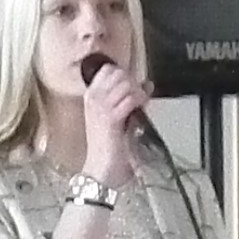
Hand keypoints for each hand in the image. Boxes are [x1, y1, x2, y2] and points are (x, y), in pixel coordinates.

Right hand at [80, 61, 153, 186]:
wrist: (101, 169)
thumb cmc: (109, 146)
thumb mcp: (117, 117)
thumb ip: (130, 99)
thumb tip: (147, 84)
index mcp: (91, 96)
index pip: (108, 69)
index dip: (125, 74)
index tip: (133, 85)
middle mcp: (93, 99)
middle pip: (118, 73)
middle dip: (133, 81)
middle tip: (138, 95)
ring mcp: (100, 107)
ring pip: (125, 83)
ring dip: (138, 91)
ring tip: (141, 103)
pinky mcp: (111, 118)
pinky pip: (130, 98)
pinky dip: (140, 100)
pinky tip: (142, 108)